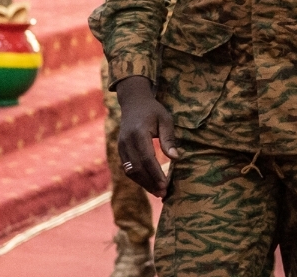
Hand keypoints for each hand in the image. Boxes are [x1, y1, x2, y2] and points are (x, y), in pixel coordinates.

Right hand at [115, 76, 179, 196]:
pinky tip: (149, 184)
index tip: (165, 185)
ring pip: (130, 170)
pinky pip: (127, 167)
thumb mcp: (165, 119)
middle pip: (136, 168)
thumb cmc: (153, 110)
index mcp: (138, 133)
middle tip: (163, 194)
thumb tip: (176, 158)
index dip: (155, 173)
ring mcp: (121, 147)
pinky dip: (137, 177)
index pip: (147, 158)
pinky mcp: (120, 150)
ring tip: (157, 192)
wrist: (133, 102)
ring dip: (143, 183)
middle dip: (149, 182)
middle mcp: (126, 142)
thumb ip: (169, 139)